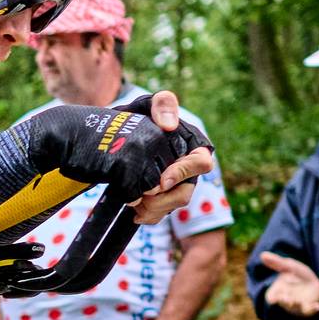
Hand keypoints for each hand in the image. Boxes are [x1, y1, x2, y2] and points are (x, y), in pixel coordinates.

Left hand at [127, 91, 215, 225]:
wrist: (117, 136)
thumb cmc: (140, 117)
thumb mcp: (149, 104)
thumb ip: (162, 104)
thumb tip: (169, 125)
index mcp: (193, 147)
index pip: (201, 163)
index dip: (184, 173)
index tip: (162, 180)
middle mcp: (188, 169)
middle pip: (186, 192)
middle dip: (163, 199)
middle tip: (141, 198)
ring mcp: (177, 186)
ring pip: (173, 205)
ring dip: (153, 209)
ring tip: (133, 204)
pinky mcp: (164, 198)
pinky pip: (162, 213)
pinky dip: (149, 216)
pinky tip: (136, 214)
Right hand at [256, 250, 318, 319]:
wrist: (313, 284)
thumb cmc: (297, 275)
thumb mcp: (288, 266)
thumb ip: (276, 262)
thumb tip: (262, 254)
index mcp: (278, 292)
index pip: (271, 297)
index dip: (272, 298)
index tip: (272, 299)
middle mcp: (286, 301)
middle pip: (283, 303)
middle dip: (284, 301)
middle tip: (287, 299)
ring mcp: (298, 305)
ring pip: (296, 308)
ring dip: (296, 305)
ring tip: (296, 301)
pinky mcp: (309, 307)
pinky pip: (310, 310)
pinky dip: (313, 309)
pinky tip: (318, 306)